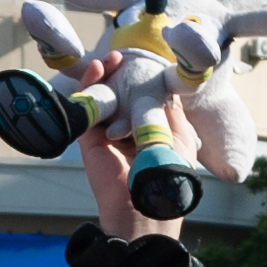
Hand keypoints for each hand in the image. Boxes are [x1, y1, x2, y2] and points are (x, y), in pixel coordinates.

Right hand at [68, 56, 188, 241]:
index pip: (141, 97)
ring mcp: (107, 134)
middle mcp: (126, 130)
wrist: (144, 210)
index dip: (140, 77)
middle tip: (122, 55)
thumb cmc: (169, 178)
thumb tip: (166, 83)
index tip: (143, 59)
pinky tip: (97, 70)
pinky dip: (89, 87)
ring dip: (104, 75)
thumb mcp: (180, 138)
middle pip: (119, 94)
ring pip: (102, 98)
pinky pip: (87, 109)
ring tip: (110, 59)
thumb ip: (171, 111)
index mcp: (149, 130)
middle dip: (120, 73)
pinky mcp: (90, 140)